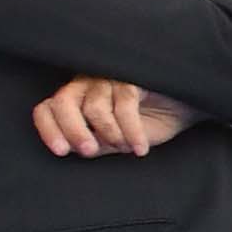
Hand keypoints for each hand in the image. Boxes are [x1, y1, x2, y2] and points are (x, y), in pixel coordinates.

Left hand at [26, 75, 182, 159]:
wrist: (185, 109)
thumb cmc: (148, 122)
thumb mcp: (114, 139)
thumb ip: (92, 143)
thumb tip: (73, 150)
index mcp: (76, 99)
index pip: (47, 108)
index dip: (48, 129)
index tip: (62, 152)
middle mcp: (87, 84)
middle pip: (63, 103)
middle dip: (73, 130)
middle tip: (90, 151)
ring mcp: (109, 79)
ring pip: (94, 108)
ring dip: (111, 134)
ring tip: (126, 148)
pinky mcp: (133, 79)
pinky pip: (124, 106)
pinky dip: (131, 132)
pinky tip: (140, 148)